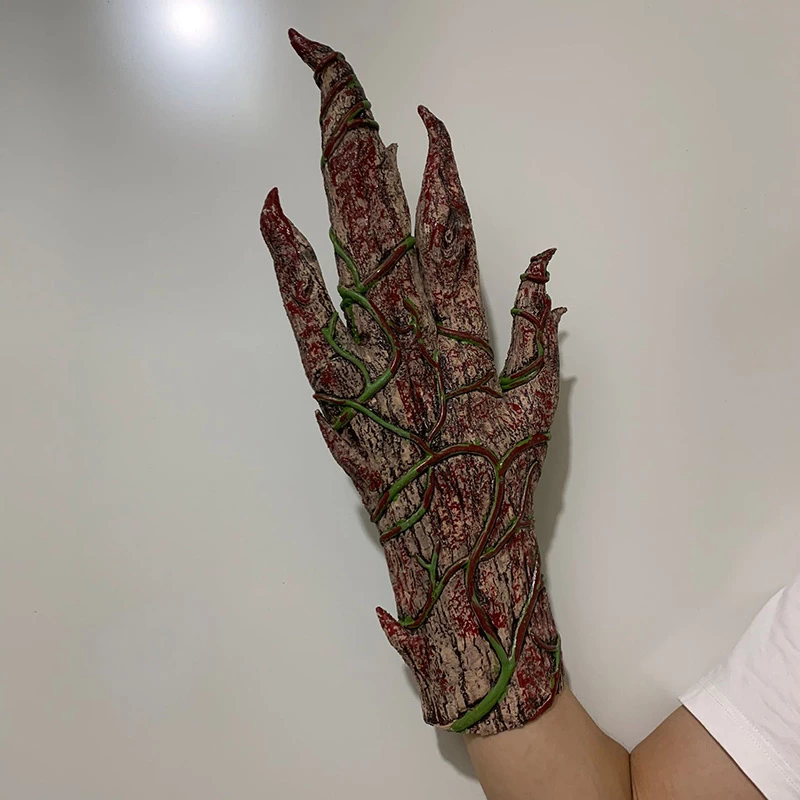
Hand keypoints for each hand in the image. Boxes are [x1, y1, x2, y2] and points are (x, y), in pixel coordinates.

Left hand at [260, 29, 564, 734]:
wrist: (452, 548)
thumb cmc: (499, 480)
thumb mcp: (536, 405)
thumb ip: (538, 331)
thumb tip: (542, 263)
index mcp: (466, 332)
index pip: (452, 235)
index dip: (441, 176)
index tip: (430, 127)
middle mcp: (415, 333)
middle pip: (389, 226)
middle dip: (369, 153)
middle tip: (349, 88)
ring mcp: (368, 358)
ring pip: (348, 256)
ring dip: (335, 188)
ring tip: (320, 128)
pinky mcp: (331, 388)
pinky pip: (307, 315)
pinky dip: (290, 264)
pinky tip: (275, 214)